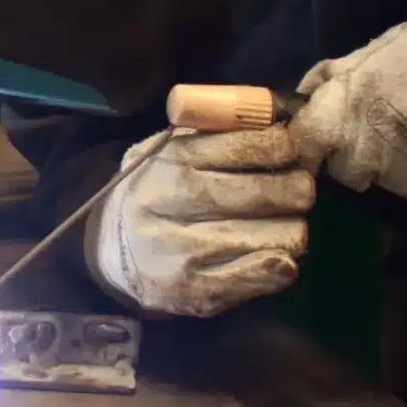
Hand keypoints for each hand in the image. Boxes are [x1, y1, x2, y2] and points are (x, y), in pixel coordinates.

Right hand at [82, 127, 313, 318]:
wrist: (108, 252)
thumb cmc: (152, 191)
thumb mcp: (169, 148)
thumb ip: (216, 130)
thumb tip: (279, 116)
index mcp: (171, 158)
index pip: (255, 145)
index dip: (286, 148)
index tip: (287, 154)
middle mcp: (174, 200)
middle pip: (273, 192)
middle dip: (298, 191)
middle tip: (296, 192)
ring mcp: (185, 250)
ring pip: (281, 237)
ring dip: (292, 230)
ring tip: (278, 227)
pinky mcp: (198, 291)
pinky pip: (269, 275)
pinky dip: (283, 265)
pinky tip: (273, 257)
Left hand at [289, 25, 406, 204]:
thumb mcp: (360, 57)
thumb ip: (325, 84)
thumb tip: (297, 103)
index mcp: (335, 113)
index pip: (303, 149)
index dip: (312, 149)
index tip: (324, 145)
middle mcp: (360, 149)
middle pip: (346, 174)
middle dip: (359, 159)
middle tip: (384, 134)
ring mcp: (399, 171)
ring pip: (388, 186)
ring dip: (399, 171)